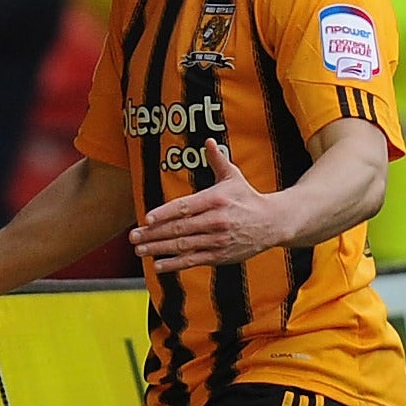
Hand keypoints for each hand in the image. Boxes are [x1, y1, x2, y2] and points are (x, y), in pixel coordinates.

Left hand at [129, 139, 283, 271]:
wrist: (272, 223)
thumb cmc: (248, 198)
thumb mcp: (233, 176)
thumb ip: (217, 160)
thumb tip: (208, 141)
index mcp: (215, 200)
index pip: (185, 207)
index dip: (164, 214)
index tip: (147, 219)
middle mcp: (216, 221)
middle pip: (179, 229)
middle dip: (153, 234)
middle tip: (133, 236)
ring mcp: (217, 240)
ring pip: (183, 246)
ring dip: (158, 249)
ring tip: (139, 250)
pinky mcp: (220, 256)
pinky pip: (193, 260)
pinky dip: (174, 264)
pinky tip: (157, 265)